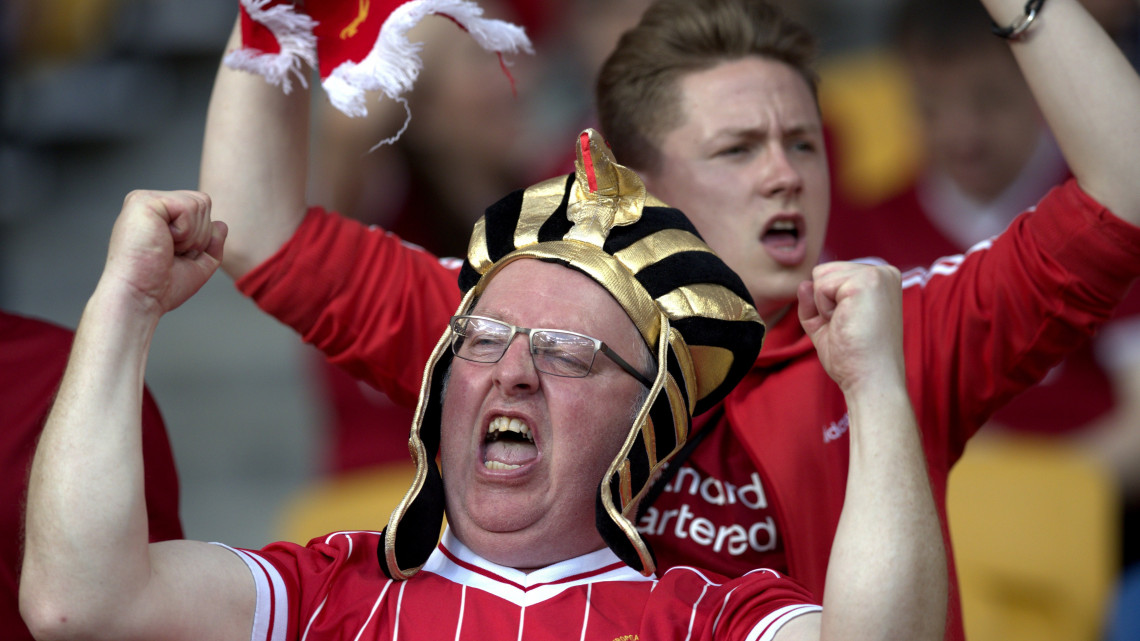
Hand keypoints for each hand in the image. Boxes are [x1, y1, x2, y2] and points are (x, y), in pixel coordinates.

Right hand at [102, 190, 226, 315]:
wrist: (140, 298)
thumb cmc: (161, 287)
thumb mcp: (197, 265)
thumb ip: (211, 244)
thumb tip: (221, 224)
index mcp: (158, 215)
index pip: (200, 209)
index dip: (201, 237)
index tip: (175, 256)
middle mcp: (150, 203)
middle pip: (203, 203)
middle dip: (199, 236)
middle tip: (170, 254)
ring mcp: (145, 199)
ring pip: (199, 203)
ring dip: (192, 236)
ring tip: (166, 249)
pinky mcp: (144, 201)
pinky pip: (189, 206)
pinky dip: (186, 231)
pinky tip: (163, 242)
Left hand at [797, 262, 904, 394]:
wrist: (871, 379)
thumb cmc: (854, 358)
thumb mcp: (827, 325)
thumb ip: (813, 303)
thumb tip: (803, 284)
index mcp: (879, 280)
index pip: (832, 275)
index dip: (828, 304)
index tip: (850, 326)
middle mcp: (883, 272)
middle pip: (824, 272)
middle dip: (825, 303)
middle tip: (848, 327)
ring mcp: (876, 275)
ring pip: (820, 277)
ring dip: (825, 307)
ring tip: (849, 326)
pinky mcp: (865, 282)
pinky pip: (820, 286)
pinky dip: (824, 310)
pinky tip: (846, 324)